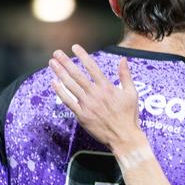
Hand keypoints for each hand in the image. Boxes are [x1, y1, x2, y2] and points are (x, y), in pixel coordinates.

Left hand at [49, 44, 148, 158]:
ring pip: (70, 86)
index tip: (74, 47)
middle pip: (77, 74)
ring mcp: (87, 105)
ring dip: (60, 73)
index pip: (92, 67)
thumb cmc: (129, 116)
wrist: (124, 137)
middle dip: (66, 62)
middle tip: (56, 53)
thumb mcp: (132, 93)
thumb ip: (125, 75)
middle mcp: (95, 94)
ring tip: (52, 64)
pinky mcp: (82, 115)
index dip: (82, 56)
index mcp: (107, 87)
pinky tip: (54, 83)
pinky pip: (68, 101)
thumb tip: (123, 59)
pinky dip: (60, 91)